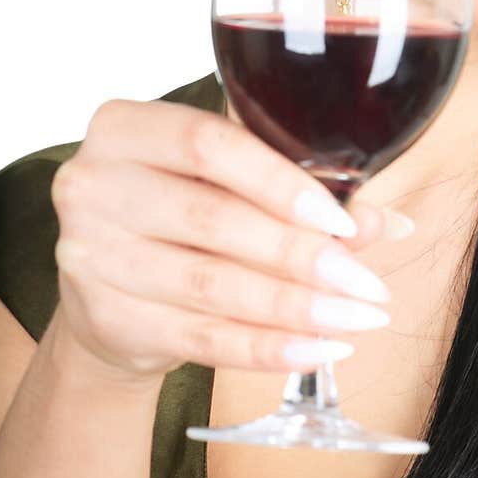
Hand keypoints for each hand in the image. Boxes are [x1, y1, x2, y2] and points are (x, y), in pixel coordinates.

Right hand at [49, 98, 395, 386]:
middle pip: (215, 219)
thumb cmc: (177, 215)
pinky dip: (266, 348)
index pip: (210, 144)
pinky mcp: (106, 318)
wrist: (105, 290)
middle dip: (302, 256)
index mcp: (126, 128)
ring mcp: (92, 254)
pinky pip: (200, 338)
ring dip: (296, 308)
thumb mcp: (226, 184)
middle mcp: (95, 185)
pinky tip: (316, 349)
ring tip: (356, 320)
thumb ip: (300, 193)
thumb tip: (385, 222)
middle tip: (366, 285)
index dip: (282, 183)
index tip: (343, 221)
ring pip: (212, 285)